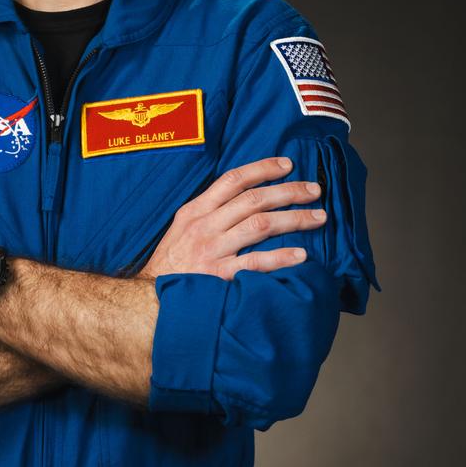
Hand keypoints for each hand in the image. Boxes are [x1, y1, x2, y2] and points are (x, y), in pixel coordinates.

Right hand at [135, 156, 325, 281]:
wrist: (147, 301)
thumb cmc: (170, 266)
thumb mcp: (181, 230)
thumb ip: (208, 213)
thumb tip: (243, 199)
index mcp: (195, 211)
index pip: (232, 180)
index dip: (262, 169)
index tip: (287, 165)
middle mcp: (204, 226)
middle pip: (253, 199)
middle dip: (289, 191)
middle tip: (315, 190)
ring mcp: (212, 250)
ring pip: (260, 225)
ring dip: (294, 219)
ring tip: (318, 217)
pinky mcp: (218, 276)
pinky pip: (256, 263)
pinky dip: (281, 257)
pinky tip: (302, 255)